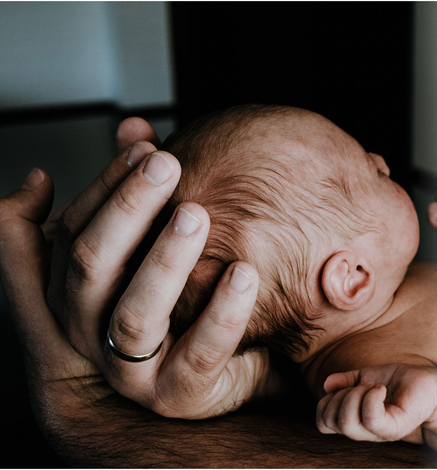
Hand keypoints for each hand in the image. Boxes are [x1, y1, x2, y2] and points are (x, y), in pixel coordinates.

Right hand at [1, 118, 273, 420]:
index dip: (107, 184)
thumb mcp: (153, 245)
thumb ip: (140, 191)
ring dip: (164, 258)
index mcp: (77, 288)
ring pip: (134, 312)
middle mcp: (90, 328)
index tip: (149, 146)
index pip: (73, 228)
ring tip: (197, 214)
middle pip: (91, 263)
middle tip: (166, 164)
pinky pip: (199, 353)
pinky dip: (222, 312)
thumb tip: (134, 127)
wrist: (219, 375)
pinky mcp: (176, 394)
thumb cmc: (181, 301)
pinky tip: (246, 273)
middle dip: (126, 207)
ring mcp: (130, 368)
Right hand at [316, 364, 436, 442]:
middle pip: (330, 421)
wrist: (431, 385)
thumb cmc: (401, 382)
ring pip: (347, 421)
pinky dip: (371, 397)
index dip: (325, 402)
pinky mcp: (394, 427)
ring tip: (374, 387)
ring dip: (355, 395)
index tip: (346, 387)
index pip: (322, 421)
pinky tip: (381, 389)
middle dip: (340, 395)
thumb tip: (326, 385)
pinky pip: (370, 418)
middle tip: (363, 385)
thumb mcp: (367, 376)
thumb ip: (346, 381)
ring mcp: (379, 431)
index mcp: (355, 419)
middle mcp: (364, 430)